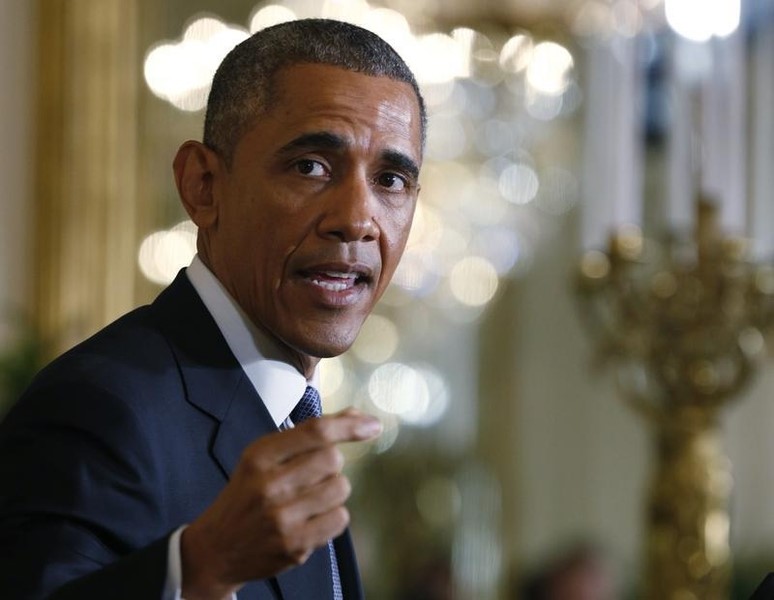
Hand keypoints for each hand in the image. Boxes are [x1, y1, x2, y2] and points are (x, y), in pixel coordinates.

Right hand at [180, 409, 381, 599]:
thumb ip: (307, 435)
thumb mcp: (263, 456)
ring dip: (333, 490)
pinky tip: (311, 518)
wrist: (216, 548)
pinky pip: (340, 519)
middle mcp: (269, 485)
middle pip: (333, 459)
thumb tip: (357, 415)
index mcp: (259, 456)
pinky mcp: (295, 546)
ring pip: (340, 488)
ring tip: (308, 498)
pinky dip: (333, 516)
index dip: (350, 425)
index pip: (316, 432)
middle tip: (310, 476)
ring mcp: (282, 518)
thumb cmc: (247, 494)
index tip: (373, 425)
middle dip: (330, 464)